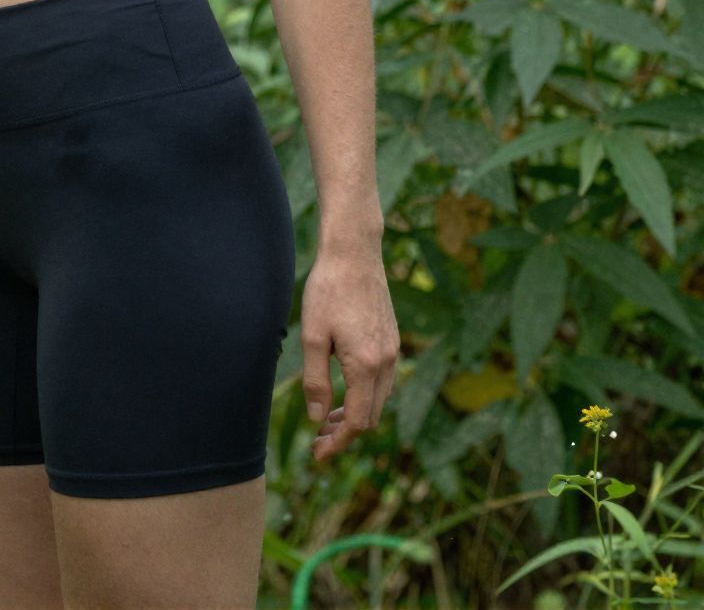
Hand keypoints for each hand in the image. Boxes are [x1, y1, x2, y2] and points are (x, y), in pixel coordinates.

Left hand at [301, 244, 399, 464]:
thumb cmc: (327, 289)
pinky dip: (365, 394)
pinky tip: (344, 388)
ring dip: (356, 414)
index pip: (358, 422)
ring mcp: (393, 349)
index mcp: (367, 365)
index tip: (318, 455)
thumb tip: (318, 419)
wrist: (354, 251)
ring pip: (379, 399)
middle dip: (346, 433)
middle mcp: (387, 362)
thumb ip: (315, 381)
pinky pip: (383, 380)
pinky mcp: (392, 338)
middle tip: (318, 441)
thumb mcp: (312, 336)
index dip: (338, 443)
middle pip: (372, 416)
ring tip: (328, 418)